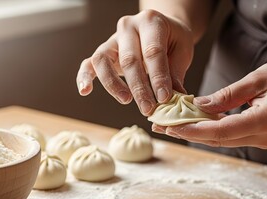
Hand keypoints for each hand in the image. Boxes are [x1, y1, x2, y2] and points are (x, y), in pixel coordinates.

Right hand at [76, 10, 193, 115]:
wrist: (160, 29)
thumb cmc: (172, 40)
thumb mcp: (182, 49)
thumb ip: (176, 72)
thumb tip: (176, 98)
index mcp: (151, 22)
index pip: (153, 52)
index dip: (158, 77)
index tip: (164, 98)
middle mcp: (128, 27)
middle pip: (129, 59)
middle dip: (139, 87)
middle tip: (148, 108)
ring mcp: (112, 39)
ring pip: (103, 61)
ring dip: (113, 84)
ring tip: (126, 100)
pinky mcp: (102, 52)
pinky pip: (88, 63)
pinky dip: (84, 77)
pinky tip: (85, 91)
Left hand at [153, 55, 266, 148]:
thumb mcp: (258, 78)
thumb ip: (227, 95)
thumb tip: (199, 106)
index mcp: (266, 120)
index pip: (220, 131)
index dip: (192, 131)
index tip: (170, 126)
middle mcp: (265, 136)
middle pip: (218, 139)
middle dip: (188, 133)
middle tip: (161, 124)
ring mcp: (265, 140)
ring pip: (223, 139)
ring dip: (197, 132)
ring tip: (172, 122)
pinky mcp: (263, 137)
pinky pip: (232, 135)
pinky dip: (212, 129)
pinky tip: (196, 121)